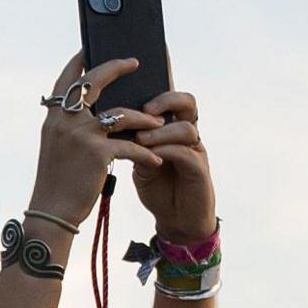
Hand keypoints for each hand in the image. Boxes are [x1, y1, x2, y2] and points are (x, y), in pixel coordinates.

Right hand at [28, 54, 159, 224]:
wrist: (53, 211)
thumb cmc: (57, 181)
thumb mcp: (56, 146)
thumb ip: (69, 125)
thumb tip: (95, 108)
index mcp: (53, 118)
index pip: (66, 80)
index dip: (79, 61)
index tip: (89, 48)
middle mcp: (65, 121)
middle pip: (94, 81)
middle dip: (117, 67)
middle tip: (135, 62)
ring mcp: (82, 135)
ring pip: (123, 114)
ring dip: (145, 120)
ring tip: (159, 124)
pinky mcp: (99, 154)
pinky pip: (132, 146)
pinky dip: (147, 153)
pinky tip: (156, 160)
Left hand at [124, 87, 212, 234]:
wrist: (176, 219)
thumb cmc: (157, 187)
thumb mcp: (139, 160)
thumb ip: (132, 141)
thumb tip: (108, 121)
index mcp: (172, 128)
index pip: (170, 98)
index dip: (157, 88)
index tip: (134, 88)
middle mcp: (187, 135)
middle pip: (187, 102)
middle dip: (166, 100)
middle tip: (145, 109)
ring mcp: (196, 151)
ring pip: (186, 128)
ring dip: (161, 132)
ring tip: (140, 139)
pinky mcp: (199, 170)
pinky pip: (186, 153)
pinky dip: (166, 151)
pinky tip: (150, 155)